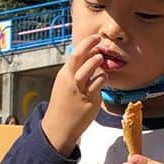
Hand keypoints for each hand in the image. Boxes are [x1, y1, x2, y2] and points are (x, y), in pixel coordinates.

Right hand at [41, 34, 107, 157]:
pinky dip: (103, 79)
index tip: (94, 38)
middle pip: (79, 56)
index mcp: (64, 75)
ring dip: (96, 62)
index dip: (85, 44)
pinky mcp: (89, 100)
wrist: (59, 125)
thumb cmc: (64, 104)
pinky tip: (104, 79)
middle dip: (89, 45)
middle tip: (99, 40)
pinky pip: (98, 85)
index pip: (74, 54)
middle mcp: (70, 80)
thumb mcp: (65, 85)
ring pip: (89, 70)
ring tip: (101, 58)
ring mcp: (80, 90)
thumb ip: (75, 73)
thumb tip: (87, 60)